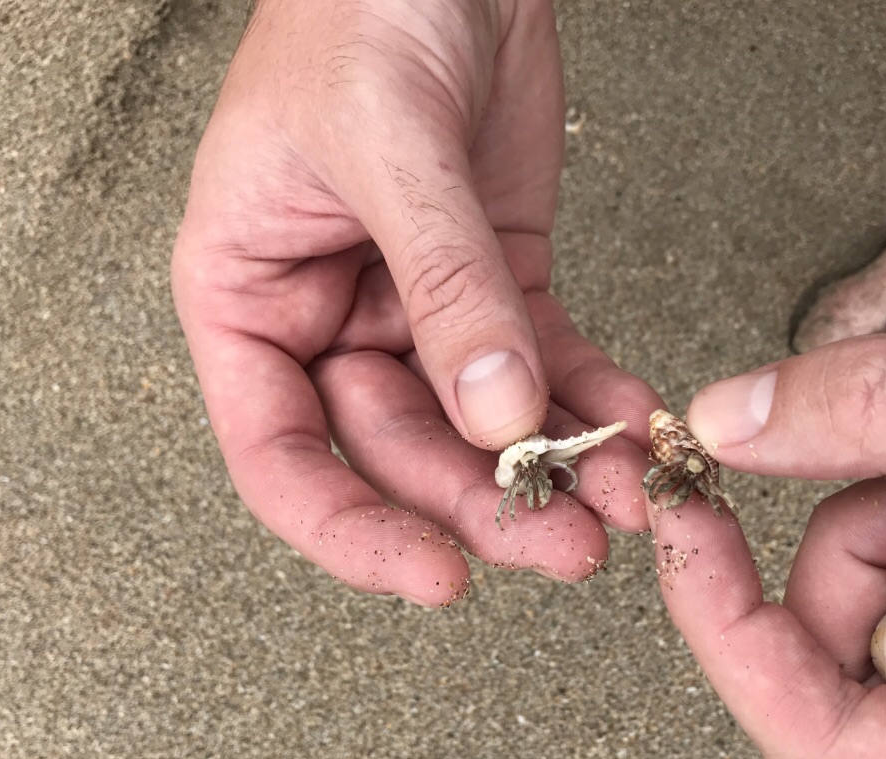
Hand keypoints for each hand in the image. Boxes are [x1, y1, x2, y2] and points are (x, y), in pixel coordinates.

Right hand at [171, 0, 660, 604]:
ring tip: (626, 503)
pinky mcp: (500, 286)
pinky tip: (635, 429)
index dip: (352, 530)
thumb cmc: (359, 3)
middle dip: (488, 505)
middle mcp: (330, 317)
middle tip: (567, 544)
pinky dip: (592, 404)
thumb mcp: (388, 143)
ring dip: (556, 472)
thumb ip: (444, 284)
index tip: (434, 573)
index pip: (281, 456)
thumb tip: (496, 412)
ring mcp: (418, 308)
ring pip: (482, 427)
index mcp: (251, 296)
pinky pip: (546, 365)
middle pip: (403, 452)